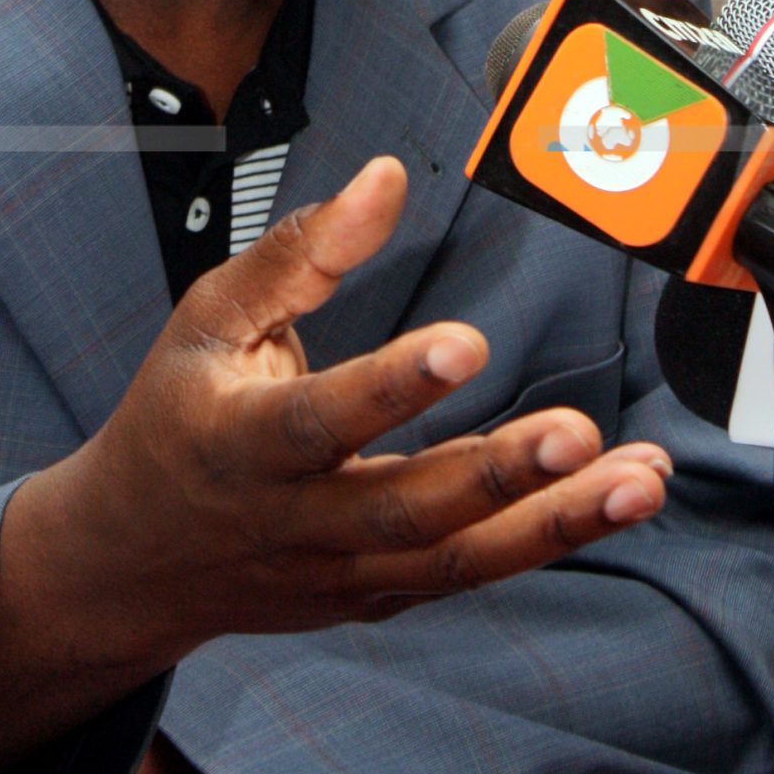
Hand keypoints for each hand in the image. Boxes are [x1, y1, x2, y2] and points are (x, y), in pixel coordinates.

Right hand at [0, 156, 670, 773]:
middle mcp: (294, 522)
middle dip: (495, 476)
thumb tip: (385, 177)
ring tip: (638, 477)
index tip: (468, 343)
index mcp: (239, 443)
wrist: (135, 558)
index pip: (319, 420)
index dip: (392, 388)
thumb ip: (301, 252)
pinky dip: (547, 537)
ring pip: (456, 558)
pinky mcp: (379, 596)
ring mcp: (341, 573)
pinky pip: (471, 571)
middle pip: (403, 512)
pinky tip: (616, 493)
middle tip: (576, 433)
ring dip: (554, 522)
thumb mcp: (211, 316)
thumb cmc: (180, 412)